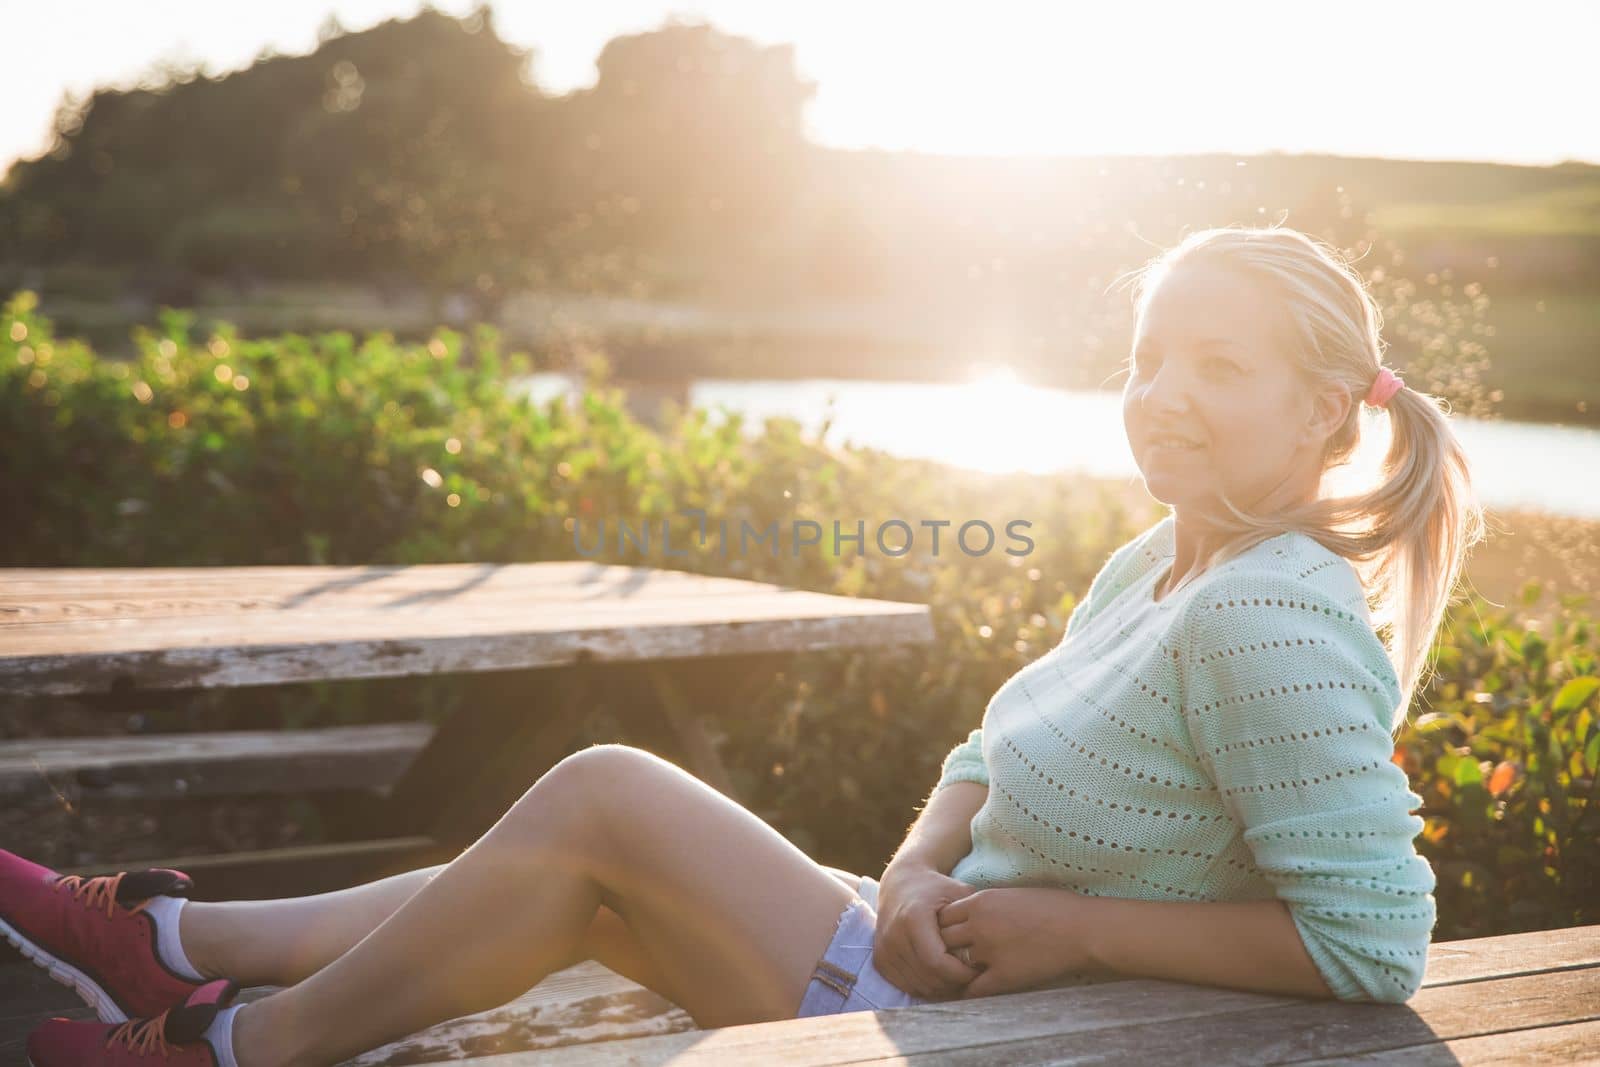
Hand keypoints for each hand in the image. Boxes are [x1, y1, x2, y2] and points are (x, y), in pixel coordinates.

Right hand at [873, 859, 981, 998]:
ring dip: (941, 989)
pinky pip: (906, 986)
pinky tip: (941, 977)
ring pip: (917, 986)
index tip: (978, 969)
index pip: (937, 963)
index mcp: (913, 919)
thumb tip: (993, 945)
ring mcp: (884, 950)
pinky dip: (925, 987)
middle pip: (928, 978)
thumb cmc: (936, 888)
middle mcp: (893, 936)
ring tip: (958, 977)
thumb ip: (973, 917)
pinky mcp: (880, 960)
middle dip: (954, 984)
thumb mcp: (958, 893)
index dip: (960, 973)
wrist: (901, 884)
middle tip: (972, 978)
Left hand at [936, 888, 1095, 999]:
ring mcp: (988, 951)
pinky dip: (968, 991)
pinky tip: (972, 991)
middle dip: (944, 948)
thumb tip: (971, 913)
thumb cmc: (1054, 908)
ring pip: (954, 965)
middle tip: (947, 957)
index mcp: (980, 901)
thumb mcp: (1012, 895)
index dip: (945, 927)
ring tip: (956, 976)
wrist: (1081, 929)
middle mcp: (978, 925)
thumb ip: (988, 905)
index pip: (943, 916)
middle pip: (942, 940)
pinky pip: (972, 989)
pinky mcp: (1002, 976)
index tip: (950, 935)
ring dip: (955, 970)